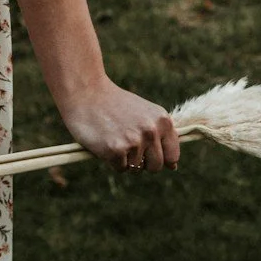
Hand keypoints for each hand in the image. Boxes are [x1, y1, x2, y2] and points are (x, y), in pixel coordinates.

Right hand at [54, 77, 180, 171]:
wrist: (86, 92)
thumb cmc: (114, 104)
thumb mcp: (145, 114)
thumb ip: (160, 136)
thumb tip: (173, 167)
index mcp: (163, 121)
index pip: (172, 156)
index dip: (160, 158)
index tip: (147, 153)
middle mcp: (151, 131)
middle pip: (155, 167)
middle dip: (142, 163)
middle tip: (127, 145)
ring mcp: (134, 142)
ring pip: (136, 169)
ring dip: (125, 160)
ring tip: (114, 138)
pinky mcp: (116, 150)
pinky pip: (120, 168)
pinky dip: (111, 161)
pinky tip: (105, 142)